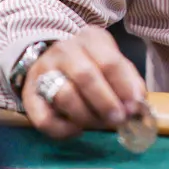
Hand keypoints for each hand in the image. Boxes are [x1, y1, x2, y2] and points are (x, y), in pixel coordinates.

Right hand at [23, 26, 146, 139]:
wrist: (51, 59)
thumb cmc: (91, 64)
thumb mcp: (112, 62)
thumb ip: (128, 82)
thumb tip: (139, 107)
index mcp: (90, 39)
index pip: (110, 62)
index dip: (124, 87)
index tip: (134, 108)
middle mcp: (64, 50)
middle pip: (85, 75)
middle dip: (105, 102)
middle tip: (118, 120)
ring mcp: (44, 71)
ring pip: (65, 96)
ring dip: (86, 116)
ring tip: (99, 124)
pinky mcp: (29, 95)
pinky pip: (44, 118)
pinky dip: (63, 130)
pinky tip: (76, 130)